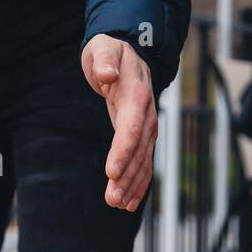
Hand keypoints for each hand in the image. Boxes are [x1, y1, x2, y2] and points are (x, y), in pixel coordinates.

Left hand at [82, 35, 157, 212]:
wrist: (129, 53)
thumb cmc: (110, 51)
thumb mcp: (104, 47)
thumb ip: (105, 59)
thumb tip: (107, 73)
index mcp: (137, 93)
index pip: (131, 127)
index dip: (123, 150)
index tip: (112, 172)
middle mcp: (147, 114)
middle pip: (139, 150)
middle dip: (127, 176)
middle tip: (112, 199)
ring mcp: (147, 127)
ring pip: (142, 161)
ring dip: (131, 185)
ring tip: (117, 205)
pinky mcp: (142, 136)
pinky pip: (143, 162)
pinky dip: (138, 184)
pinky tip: (128, 202)